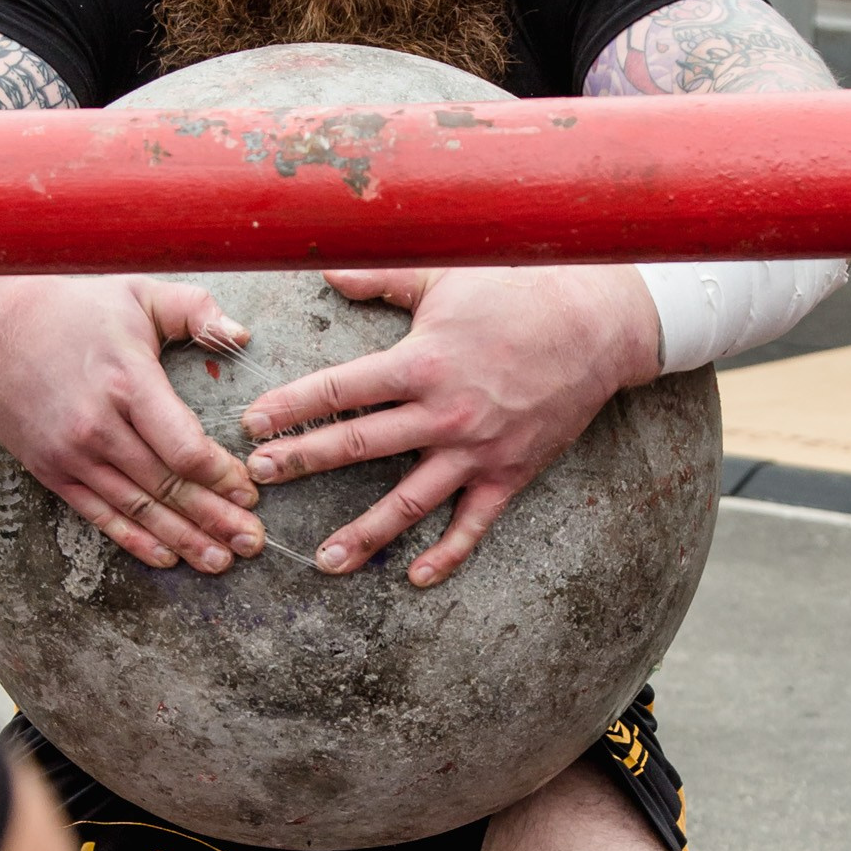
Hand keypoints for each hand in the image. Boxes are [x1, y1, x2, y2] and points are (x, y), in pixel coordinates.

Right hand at [0, 276, 264, 573]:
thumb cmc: (74, 306)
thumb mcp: (139, 291)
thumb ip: (195, 309)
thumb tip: (241, 335)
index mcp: (127, 381)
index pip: (183, 447)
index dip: (221, 476)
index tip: (250, 491)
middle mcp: (97, 424)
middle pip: (167, 486)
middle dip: (216, 519)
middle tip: (251, 542)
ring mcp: (70, 452)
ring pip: (138, 509)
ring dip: (184, 539)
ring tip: (221, 560)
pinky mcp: (49, 468)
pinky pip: (98, 514)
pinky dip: (135, 541)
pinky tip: (167, 557)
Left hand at [236, 266, 659, 588]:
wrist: (598, 324)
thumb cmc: (515, 292)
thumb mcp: (443, 276)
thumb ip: (379, 279)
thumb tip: (326, 272)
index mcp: (421, 362)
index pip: (339, 390)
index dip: (290, 408)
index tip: (252, 424)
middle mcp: (444, 412)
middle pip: (358, 445)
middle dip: (302, 463)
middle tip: (256, 482)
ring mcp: (477, 449)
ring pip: (409, 501)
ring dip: (363, 534)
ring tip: (322, 561)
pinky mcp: (510, 471)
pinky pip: (474, 524)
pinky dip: (447, 554)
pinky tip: (416, 578)